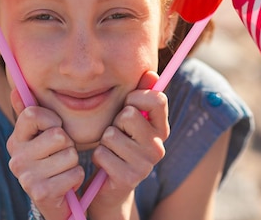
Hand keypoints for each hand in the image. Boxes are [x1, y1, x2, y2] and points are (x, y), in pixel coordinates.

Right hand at [7, 90, 84, 219]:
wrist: (54, 198)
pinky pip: (75, 173)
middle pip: (58, 135)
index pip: (33, 114)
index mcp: (15, 140)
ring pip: (70, 155)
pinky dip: (76, 177)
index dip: (52, 119)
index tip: (54, 128)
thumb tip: (15, 90)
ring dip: (73, 162)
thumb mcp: (41, 134)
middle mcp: (15, 158)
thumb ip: (31, 112)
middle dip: (68, 144)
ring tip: (62, 168)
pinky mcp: (41, 193)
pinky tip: (65, 182)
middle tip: (60, 153)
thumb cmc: (50, 158)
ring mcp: (26, 177)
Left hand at [88, 71, 169, 219]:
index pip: (157, 99)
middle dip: (115, 122)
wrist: (110, 187)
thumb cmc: (118, 144)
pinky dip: (99, 157)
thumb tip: (151, 73)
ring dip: (104, 141)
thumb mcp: (128, 118)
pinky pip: (102, 153)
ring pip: (112, 134)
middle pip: (129, 114)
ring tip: (111, 150)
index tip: (128, 106)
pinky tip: (106, 165)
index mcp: (161, 129)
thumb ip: (141, 94)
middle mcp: (158, 147)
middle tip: (117, 134)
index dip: (136, 97)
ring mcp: (145, 164)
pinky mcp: (129, 178)